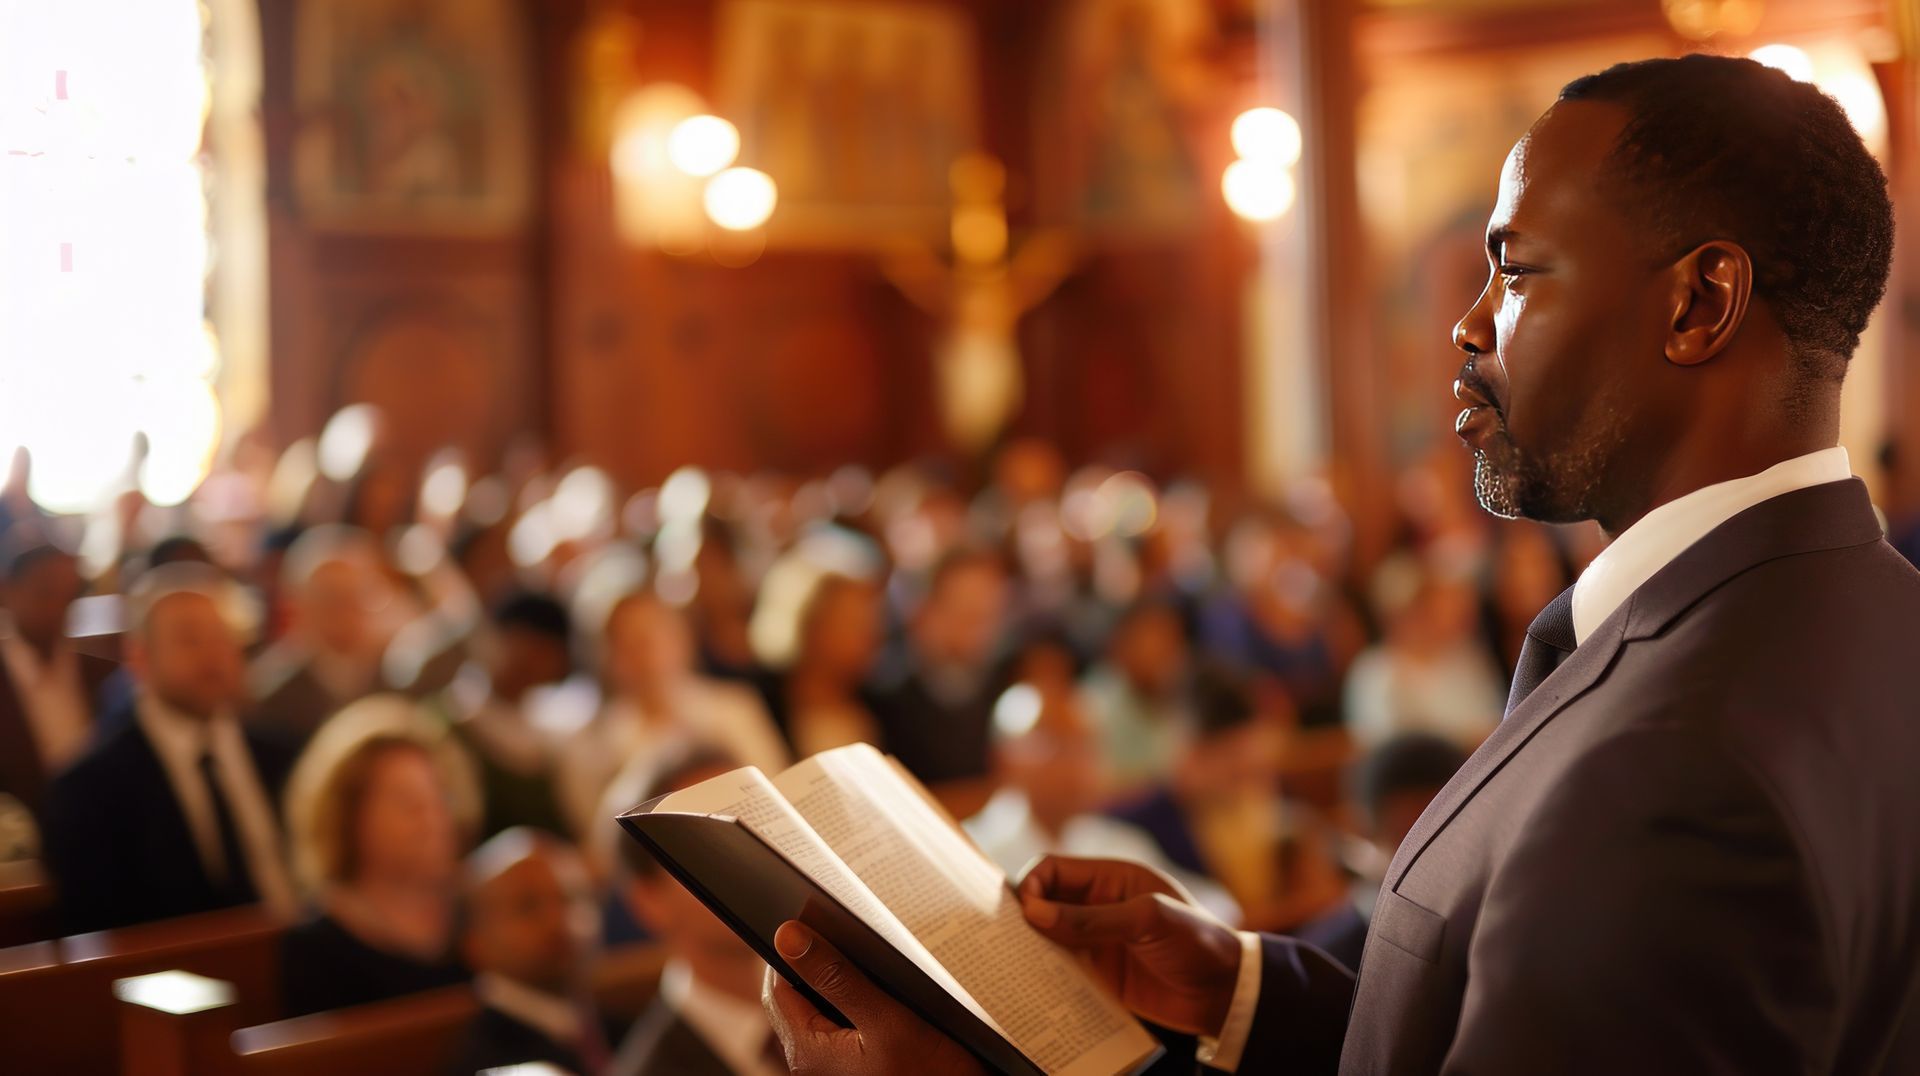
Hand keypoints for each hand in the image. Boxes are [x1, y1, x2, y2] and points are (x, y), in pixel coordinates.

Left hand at [763, 921, 987, 1075]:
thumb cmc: (934, 1075)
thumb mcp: (887, 1019)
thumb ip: (837, 978)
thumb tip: (789, 937)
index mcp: (809, 1053)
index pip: (779, 988)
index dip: (792, 951)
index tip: (814, 920)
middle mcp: (814, 1065)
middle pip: (798, 1001)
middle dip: (817, 966)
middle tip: (846, 934)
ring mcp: (835, 1070)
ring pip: (822, 1013)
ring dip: (839, 986)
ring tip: (870, 960)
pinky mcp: (858, 1070)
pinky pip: (843, 1029)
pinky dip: (856, 1007)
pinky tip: (885, 993)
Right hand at [1018, 856, 1242, 1037]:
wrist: (1226, 992)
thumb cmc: (1196, 941)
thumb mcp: (1146, 920)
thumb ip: (1091, 919)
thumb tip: (1033, 913)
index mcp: (1111, 878)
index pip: (1053, 869)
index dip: (1032, 885)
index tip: (1024, 912)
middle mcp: (1099, 905)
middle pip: (1044, 902)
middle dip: (1024, 916)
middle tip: (1006, 939)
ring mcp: (1097, 940)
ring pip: (1048, 937)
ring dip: (1031, 948)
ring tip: (1015, 965)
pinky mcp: (1099, 974)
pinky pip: (1061, 970)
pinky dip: (1045, 975)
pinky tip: (1035, 986)